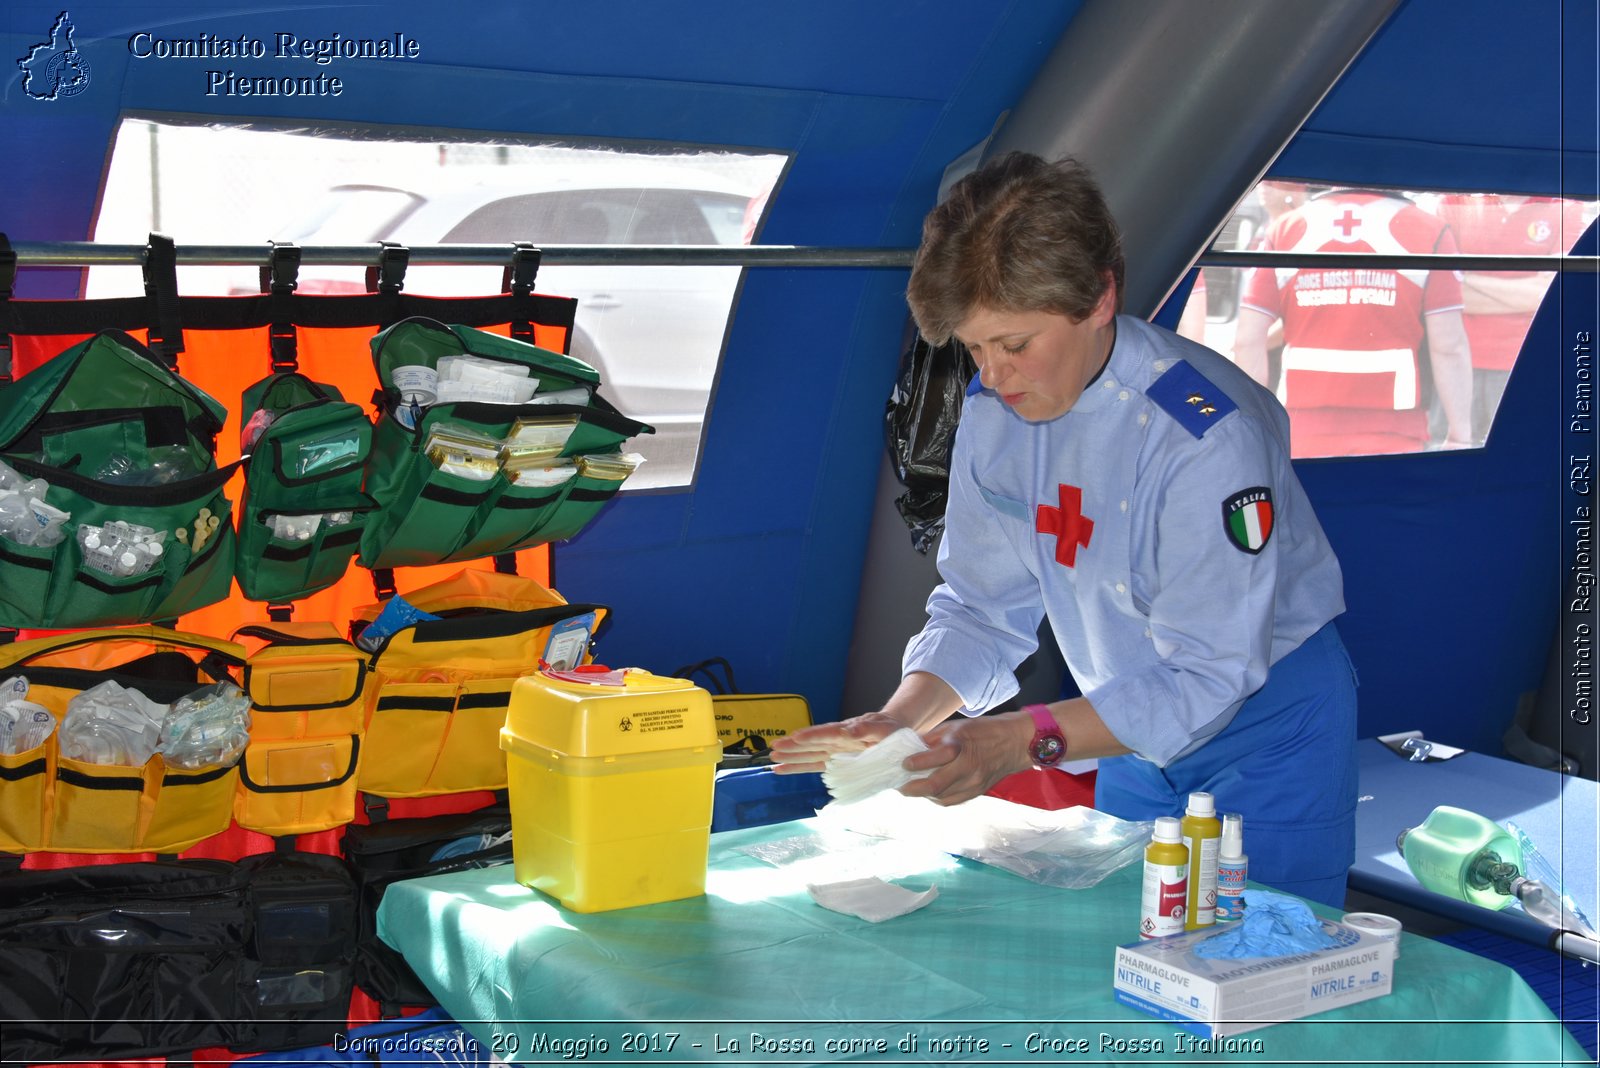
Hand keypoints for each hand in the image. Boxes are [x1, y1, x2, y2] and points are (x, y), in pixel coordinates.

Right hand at [769, 712, 904, 774]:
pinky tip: (781, 769)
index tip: (795, 737)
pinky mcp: (833, 760)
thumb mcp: (883, 728)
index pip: (827, 733)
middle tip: (774, 747)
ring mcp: (833, 750)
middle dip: (793, 746)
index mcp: (848, 730)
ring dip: (791, 756)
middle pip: (811, 743)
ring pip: (808, 753)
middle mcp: (836, 740)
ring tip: (772, 757)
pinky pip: (813, 765)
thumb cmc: (889, 730)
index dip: (811, 736)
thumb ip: (867, 729)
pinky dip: (797, 767)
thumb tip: (849, 730)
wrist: (893, 732)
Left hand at [898, 711, 1032, 805]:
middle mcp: (968, 766)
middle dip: (913, 788)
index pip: (934, 758)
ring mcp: (974, 782)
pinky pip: (953, 801)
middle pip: (935, 785)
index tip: (903, 764)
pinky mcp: (978, 791)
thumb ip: (934, 738)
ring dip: (924, 795)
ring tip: (912, 790)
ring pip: (942, 797)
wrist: (1016, 743)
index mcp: (961, 745)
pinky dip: (939, 798)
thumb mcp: (956, 726)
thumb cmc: (984, 730)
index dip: (915, 763)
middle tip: (901, 786)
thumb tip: (911, 747)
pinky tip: (930, 793)